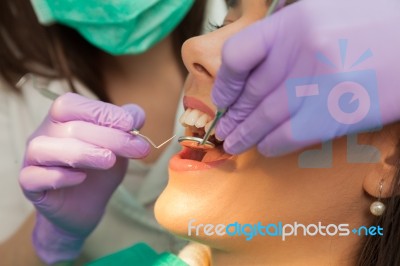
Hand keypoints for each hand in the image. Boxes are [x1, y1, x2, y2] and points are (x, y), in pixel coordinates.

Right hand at [19, 93, 149, 263]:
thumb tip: (136, 115)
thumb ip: (127, 127)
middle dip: (106, 136)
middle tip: (135, 148)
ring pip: (42, 147)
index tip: (131, 124)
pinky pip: (33, 177)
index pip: (72, 104)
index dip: (101, 112)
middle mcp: (44, 134)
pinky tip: (81, 178)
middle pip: (67, 126)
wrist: (86, 207)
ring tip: (109, 160)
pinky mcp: (30, 186)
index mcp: (63, 119)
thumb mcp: (119, 146)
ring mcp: (33, 160)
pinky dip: (58, 176)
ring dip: (80, 152)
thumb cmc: (100, 170)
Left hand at [212, 0, 399, 155]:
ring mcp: (320, 85)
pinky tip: (265, 147)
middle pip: (251, 93)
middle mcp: (303, 52)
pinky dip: (272, 145)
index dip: (225, 82)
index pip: (238, 55)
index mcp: (296, 22)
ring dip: (245, 135)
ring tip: (234, 144)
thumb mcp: (322, 15)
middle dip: (233, 117)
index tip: (223, 98)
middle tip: (224, 130)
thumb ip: (285, 38)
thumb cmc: (371, 26)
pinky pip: (290, 135)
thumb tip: (251, 73)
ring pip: (266, 118)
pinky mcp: (337, 114)